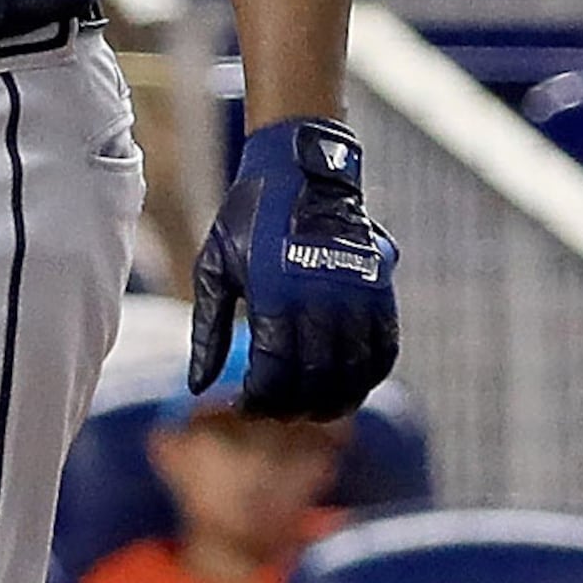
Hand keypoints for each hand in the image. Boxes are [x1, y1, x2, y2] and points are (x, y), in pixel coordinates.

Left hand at [191, 116, 399, 419]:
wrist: (301, 169)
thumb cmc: (249, 219)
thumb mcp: (215, 266)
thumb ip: (208, 328)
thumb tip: (198, 385)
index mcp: (274, 292)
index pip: (275, 370)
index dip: (261, 399)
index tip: (246, 406)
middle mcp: (320, 297)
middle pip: (315, 379)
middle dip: (293, 407)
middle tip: (275, 413)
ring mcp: (356, 295)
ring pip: (354, 373)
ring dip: (334, 402)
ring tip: (310, 410)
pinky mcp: (381, 290)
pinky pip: (384, 349)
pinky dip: (369, 377)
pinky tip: (349, 387)